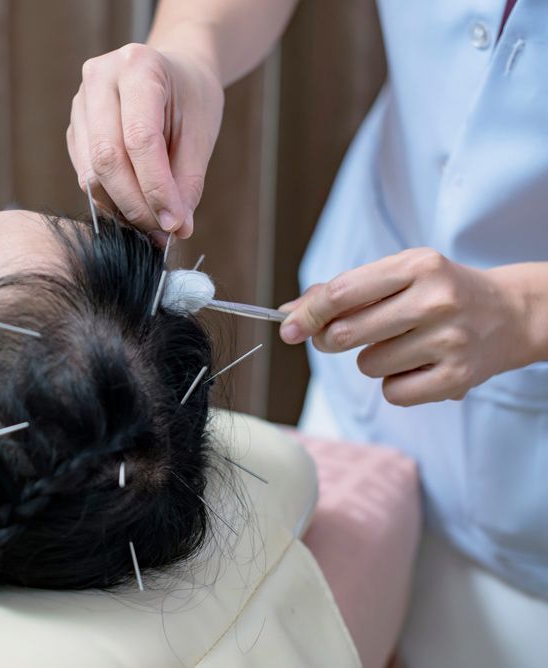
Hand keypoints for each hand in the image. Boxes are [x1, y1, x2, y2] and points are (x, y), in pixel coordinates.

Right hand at [66, 43, 223, 237]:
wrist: (173, 74)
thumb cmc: (191, 98)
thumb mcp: (201, 132)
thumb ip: (188, 181)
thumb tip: (176, 229)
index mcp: (137, 66)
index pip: (139, 139)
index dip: (156, 188)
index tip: (174, 224)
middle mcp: (99, 79)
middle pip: (106, 158)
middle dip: (135, 204)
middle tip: (161, 231)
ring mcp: (79, 104)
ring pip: (90, 173)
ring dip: (121, 207)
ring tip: (152, 223)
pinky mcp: (73, 130)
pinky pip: (86, 176)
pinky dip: (110, 200)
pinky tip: (135, 207)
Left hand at [278, 248, 527, 406]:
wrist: (511, 313)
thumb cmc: (439, 292)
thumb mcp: (399, 275)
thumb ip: (344, 290)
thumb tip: (290, 312)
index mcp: (417, 265)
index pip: (341, 293)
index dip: (307, 315)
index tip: (288, 328)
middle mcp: (435, 299)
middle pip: (345, 333)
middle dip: (329, 340)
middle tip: (340, 337)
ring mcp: (449, 339)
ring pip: (368, 365)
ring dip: (371, 361)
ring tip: (403, 345)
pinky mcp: (457, 376)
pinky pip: (393, 392)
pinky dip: (395, 385)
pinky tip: (418, 367)